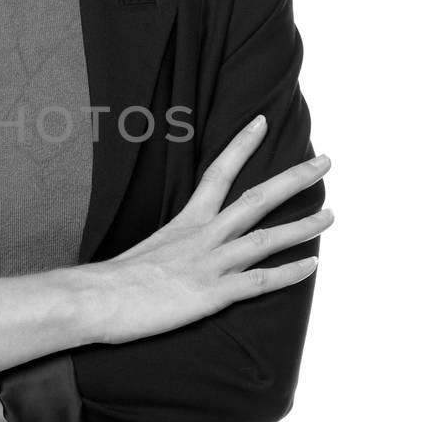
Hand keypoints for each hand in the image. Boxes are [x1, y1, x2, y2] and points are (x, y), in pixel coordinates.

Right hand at [93, 116, 332, 345]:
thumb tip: (172, 253)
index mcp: (184, 223)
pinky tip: (312, 265)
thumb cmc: (107, 282)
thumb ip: (165, 249)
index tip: (261, 121)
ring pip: (265, 238)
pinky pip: (259, 282)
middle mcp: (201, 237)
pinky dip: (289, 273)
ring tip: (331, 215)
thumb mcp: (142, 252)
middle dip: (293, 179)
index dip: (241, 146)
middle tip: (325, 161)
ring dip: (302, 226)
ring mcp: (208, 265)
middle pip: (255, 199)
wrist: (91, 300)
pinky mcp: (210, 295)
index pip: (217, 174)